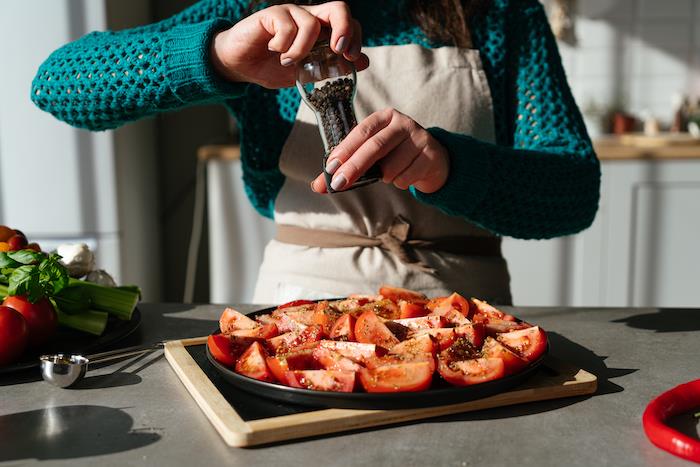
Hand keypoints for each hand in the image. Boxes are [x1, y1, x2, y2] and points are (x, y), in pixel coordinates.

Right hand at [210, 2, 368, 88]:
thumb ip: (332, 67)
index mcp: (320, 31)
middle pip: (338, 8)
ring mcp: (290, 14)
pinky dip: (284, 45)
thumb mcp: (306, 74)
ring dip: (301, 50)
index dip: (355, 37)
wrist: (239, 66)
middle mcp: (308, 18)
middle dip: (344, 28)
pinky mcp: (272, 14)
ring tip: (287, 61)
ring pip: (311, 24)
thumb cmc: (271, 67)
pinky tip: (273, 50)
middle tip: (338, 50)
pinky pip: (287, 26)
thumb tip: (364, 62)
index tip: (352, 58)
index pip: (347, 23)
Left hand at [310, 108, 449, 193]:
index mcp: (383, 117)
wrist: (432, 159)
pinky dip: (400, 182)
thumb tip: (318, 186)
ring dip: (385, 177)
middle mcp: (402, 123)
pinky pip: (406, 176)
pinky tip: (405, 175)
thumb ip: (346, 168)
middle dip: (354, 167)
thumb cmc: (395, 155)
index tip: (330, 167)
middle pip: (375, 147)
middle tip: (338, 184)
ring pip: (391, 167)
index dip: (345, 149)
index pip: (361, 131)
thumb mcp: (372, 155)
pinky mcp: (430, 154)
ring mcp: (419, 137)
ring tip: (389, 173)